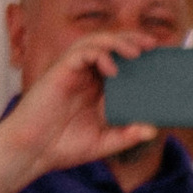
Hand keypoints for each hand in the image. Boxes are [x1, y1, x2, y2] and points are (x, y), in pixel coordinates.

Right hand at [7, 36, 153, 182]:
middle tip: (153, 46)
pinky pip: (80, 53)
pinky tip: (112, 68)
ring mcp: (72, 72)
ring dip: (118, 42)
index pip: (120, 62)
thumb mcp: (104, 143)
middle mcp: (86, 76)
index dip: (139, 55)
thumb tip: (153, 129)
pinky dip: (98, 54)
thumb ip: (127, 135)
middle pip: (110, 46)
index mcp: (97, 88)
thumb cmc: (63, 147)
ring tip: (137, 52)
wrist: (33, 152)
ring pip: (96, 42)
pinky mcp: (60, 72)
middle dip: (132, 40)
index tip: (160, 57)